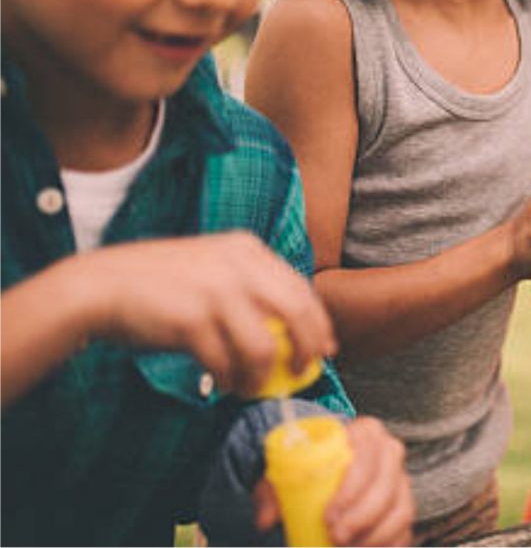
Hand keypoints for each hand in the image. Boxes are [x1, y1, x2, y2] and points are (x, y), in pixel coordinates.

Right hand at [79, 233, 334, 396]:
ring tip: (251, 386)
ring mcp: (216, 291)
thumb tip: (288, 331)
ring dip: (262, 375)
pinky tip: (222, 382)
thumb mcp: (212, 268)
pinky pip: (226, 361)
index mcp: (246, 249)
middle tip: (302, 372)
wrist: (100, 286)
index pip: (300, 288)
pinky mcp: (192, 319)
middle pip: (297, 313)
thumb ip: (249, 289)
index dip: (318, 322)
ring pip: (265, 346)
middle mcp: (238, 265)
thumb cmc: (158, 284)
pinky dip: (229, 379)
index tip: (324, 347)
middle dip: (307, 348)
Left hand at [253, 416, 413, 545]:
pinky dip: (389, 545)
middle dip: (363, 517)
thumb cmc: (304, 472)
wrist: (324, 475)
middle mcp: (390, 452)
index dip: (351, 489)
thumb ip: (271, 495)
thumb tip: (267, 520)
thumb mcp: (283, 476)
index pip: (367, 456)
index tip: (327, 517)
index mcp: (364, 433)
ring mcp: (401, 480)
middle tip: (336, 538)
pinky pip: (406, 529)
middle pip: (387, 485)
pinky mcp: (404, 506)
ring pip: (401, 510)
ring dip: (375, 536)